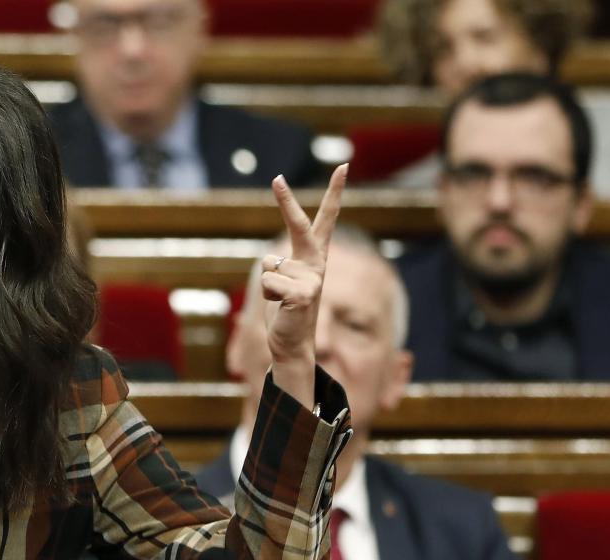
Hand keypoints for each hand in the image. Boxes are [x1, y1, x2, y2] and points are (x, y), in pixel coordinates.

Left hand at [261, 164, 347, 407]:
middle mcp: (316, 263)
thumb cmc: (286, 310)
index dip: (334, 193)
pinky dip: (267, 295)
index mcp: (314, 257)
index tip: (343, 166)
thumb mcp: (282, 281)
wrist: (292, 343)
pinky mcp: (302, 295)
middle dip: (286, 202)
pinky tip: (281, 308)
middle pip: (300, 225)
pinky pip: (267, 282)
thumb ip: (280, 264)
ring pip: (268, 265)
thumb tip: (270, 259)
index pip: (325, 220)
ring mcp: (312, 279)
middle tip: (276, 178)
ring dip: (266, 284)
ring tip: (280, 301)